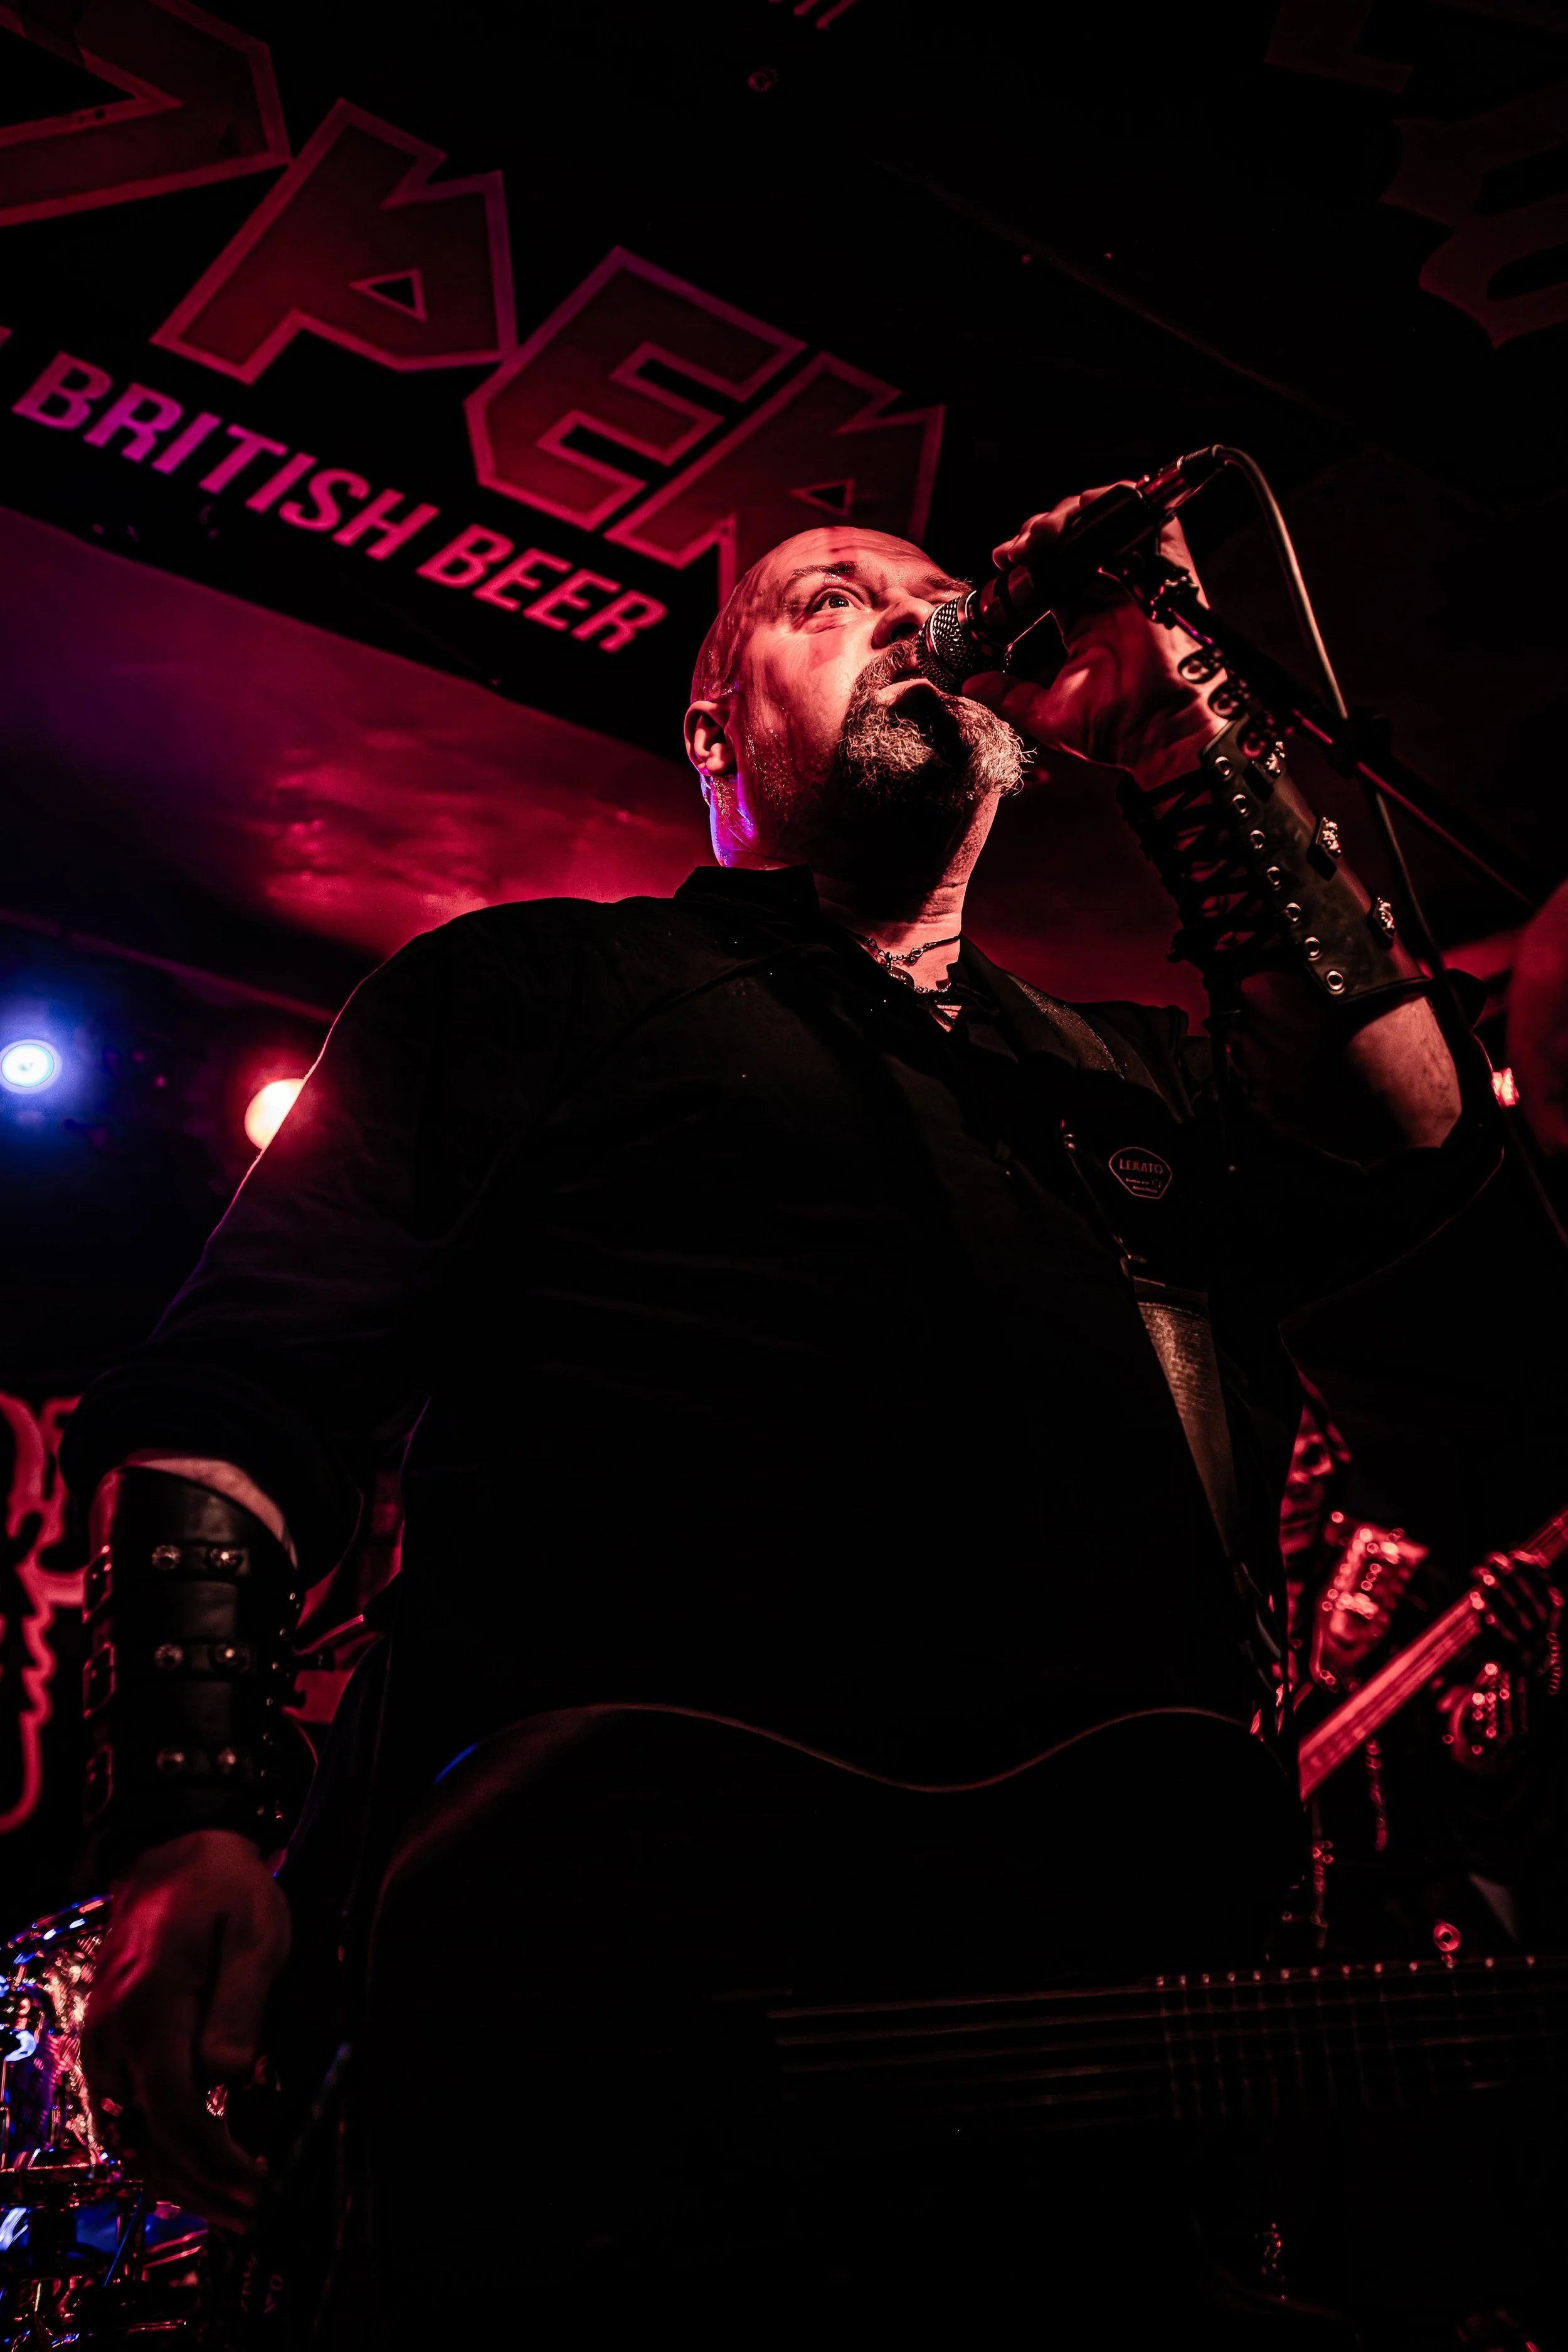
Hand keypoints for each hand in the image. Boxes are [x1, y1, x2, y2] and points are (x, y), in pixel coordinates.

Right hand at [83, 1829, 289, 2229]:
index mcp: (149, 2012)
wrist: (174, 1855)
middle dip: (203, 2188)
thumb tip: (229, 2077)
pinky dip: (162, 2147)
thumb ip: (241, 2007)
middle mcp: (114, 2038)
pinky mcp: (111, 2046)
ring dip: (181, 2177)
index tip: (262, 2188)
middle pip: (149, 2142)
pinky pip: (128, 2114)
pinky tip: (202, 2162)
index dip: (218, 2165)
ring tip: (237, 2202)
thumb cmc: (223, 1890)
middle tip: (257, 2212)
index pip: (176, 2117)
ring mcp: (106, 2044)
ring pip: (132, 2137)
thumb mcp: (255, 1935)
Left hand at [962, 487, 1225, 792]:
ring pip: (1097, 521)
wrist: (1156, 732)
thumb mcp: (1043, 713)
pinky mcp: (1163, 568)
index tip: (1001, 562)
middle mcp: (1109, 593)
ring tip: (1036, 537)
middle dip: (1036, 532)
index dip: (1023, 560)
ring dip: (1062, 516)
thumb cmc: (1115, 729)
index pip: (1049, 570)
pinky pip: (1142, 517)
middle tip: (1014, 551)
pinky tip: (1077, 518)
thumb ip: (1006, 694)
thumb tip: (969, 684)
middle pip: (1070, 539)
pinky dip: (1109, 503)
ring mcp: (1135, 577)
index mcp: (1084, 618)